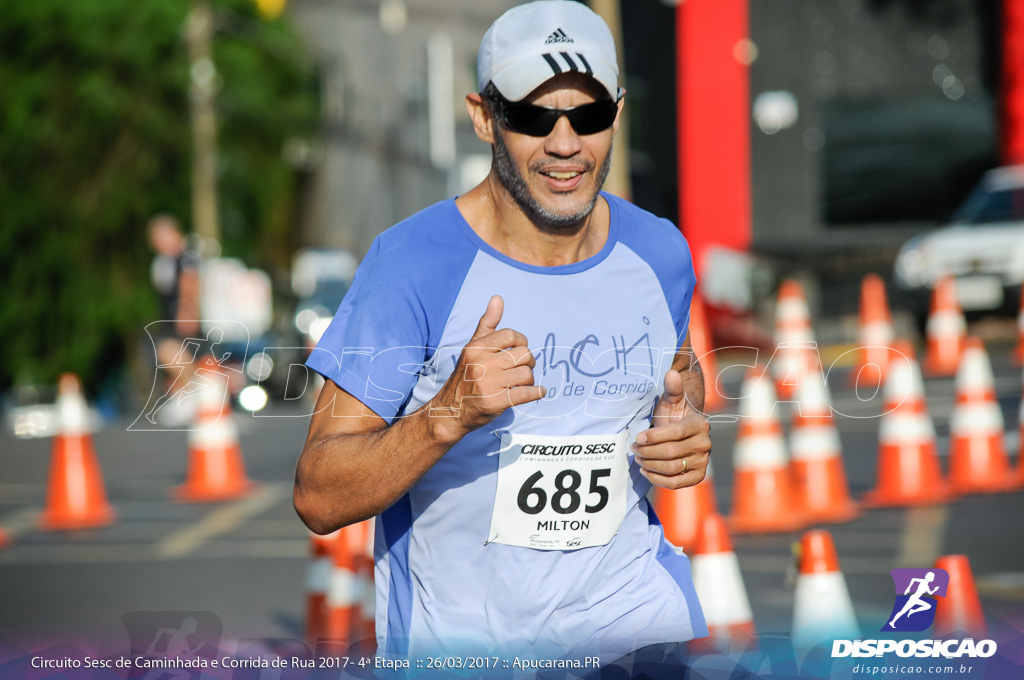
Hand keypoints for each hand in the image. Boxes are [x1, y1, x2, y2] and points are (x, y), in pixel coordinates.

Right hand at [429, 296, 545, 440]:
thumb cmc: (466, 375)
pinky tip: (538, 392)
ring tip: (522, 382)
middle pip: (524, 354)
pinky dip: (537, 393)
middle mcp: (481, 364)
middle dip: (528, 362)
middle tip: (522, 368)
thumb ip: (488, 323)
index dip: (522, 342)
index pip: (511, 335)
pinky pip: (526, 393)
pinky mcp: (495, 402)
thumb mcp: (473, 347)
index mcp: (476, 348)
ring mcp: (488, 384)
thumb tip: (498, 298)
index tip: (519, 350)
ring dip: (530, 379)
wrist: (451, 410)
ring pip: (527, 374)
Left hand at [633, 368, 710, 488]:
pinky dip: (658, 479)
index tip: (638, 437)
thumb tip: (671, 373)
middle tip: (634, 448)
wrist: (683, 434)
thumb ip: (672, 388)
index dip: (654, 436)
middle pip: (671, 453)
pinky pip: (676, 483)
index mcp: (699, 424)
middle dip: (648, 451)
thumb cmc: (674, 415)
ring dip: (650, 464)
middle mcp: (704, 444)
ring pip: (672, 468)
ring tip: (638, 458)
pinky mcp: (697, 476)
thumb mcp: (671, 400)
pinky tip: (646, 470)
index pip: (675, 433)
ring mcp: (702, 462)